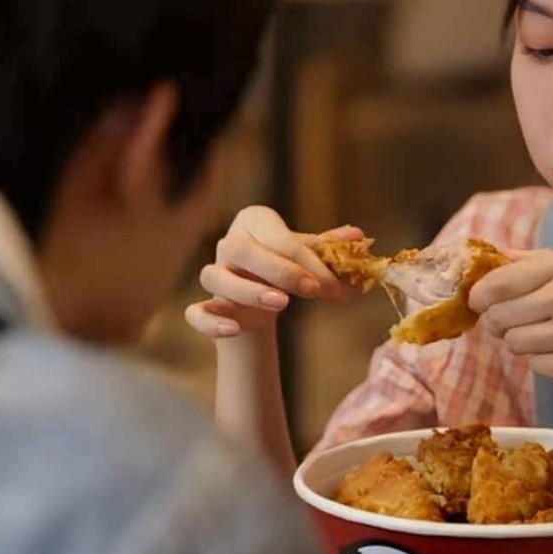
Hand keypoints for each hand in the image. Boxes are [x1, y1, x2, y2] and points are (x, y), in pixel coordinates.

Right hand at [186, 206, 360, 340]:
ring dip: (247, 290)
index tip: (334, 286)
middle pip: (242, 250)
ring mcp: (213, 275)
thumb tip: (358, 236)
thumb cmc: (287, 270)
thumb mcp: (309, 257)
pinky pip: (194, 312)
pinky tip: (235, 330)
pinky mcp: (202, 307)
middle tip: (313, 291)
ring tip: (281, 304)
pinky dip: (210, 322)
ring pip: (214, 277)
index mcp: (254, 223)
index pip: (279, 238)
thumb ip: (329, 249)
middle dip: (280, 271)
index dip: (308, 262)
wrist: (260, 305)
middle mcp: (228, 244)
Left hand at [468, 248, 552, 401]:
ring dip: (524, 343)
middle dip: (501, 323)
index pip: (496, 281)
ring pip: (514, 343)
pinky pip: (537, 366)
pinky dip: (546, 362)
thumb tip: (491, 260)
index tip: (481, 302)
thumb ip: (537, 263)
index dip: (480, 296)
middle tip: (519, 323)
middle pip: (499, 315)